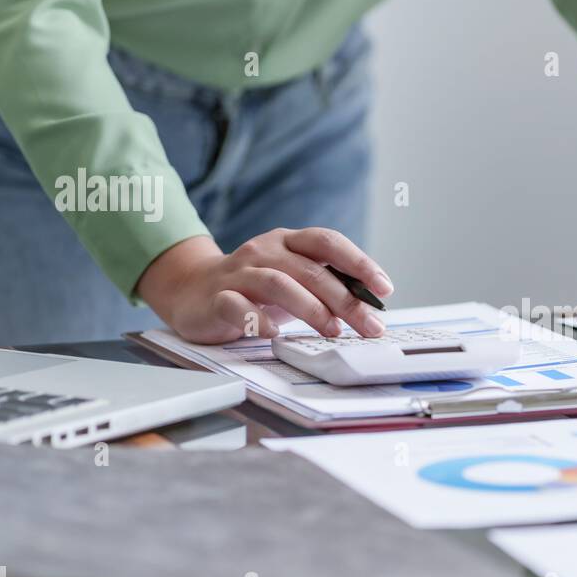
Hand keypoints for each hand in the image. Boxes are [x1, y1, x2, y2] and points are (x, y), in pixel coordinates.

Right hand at [137, 229, 393, 343]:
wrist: (192, 289)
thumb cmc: (255, 287)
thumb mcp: (293, 280)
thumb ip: (326, 286)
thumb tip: (369, 307)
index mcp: (288, 242)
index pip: (328, 242)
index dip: (359, 263)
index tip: (384, 289)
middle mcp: (264, 251)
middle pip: (310, 270)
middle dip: (345, 300)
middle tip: (369, 326)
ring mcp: (238, 273)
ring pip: (278, 284)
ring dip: (310, 308)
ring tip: (332, 331)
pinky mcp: (216, 298)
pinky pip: (237, 306)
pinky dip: (258, 320)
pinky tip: (274, 334)